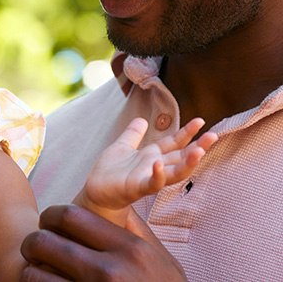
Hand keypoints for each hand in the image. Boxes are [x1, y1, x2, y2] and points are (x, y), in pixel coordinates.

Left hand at [20, 205, 185, 280]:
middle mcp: (110, 272)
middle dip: (32, 242)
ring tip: (36, 272)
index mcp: (130, 250)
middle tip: (34, 247)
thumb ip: (137, 231)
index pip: (71, 215)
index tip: (48, 222)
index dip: (51, 215)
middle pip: (44, 241)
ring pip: (34, 274)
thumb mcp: (163, 262)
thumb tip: (115, 202)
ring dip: (31, 272)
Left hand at [80, 117, 216, 213]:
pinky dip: (157, 175)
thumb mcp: (122, 147)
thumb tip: (142, 119)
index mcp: (152, 156)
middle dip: (199, 148)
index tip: (201, 120)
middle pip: (181, 158)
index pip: (174, 143)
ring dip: (188, 163)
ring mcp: (148, 178)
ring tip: (199, 151)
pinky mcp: (137, 188)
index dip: (187, 133)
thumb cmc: (110, 172)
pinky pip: (151, 183)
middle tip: (213, 136)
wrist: (96, 191)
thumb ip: (133, 134)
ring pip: (174, 173)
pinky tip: (159, 164)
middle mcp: (154, 167)